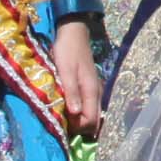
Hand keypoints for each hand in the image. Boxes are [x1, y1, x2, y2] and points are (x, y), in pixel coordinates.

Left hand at [52, 20, 105, 135]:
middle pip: (94, 121)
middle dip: (80, 127)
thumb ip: (71, 92)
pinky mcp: (90, 86)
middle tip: (62, 122)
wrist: (73, 32)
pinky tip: (69, 107)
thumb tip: (75, 114)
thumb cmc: (67, 51)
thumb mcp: (65, 71)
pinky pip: (89, 106)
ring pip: (92, 114)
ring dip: (80, 120)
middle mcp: (97, 93)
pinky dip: (81, 112)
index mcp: (91, 91)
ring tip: (63, 116)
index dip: (78, 127)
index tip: (63, 122)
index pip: (91, 121)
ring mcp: (95, 90)